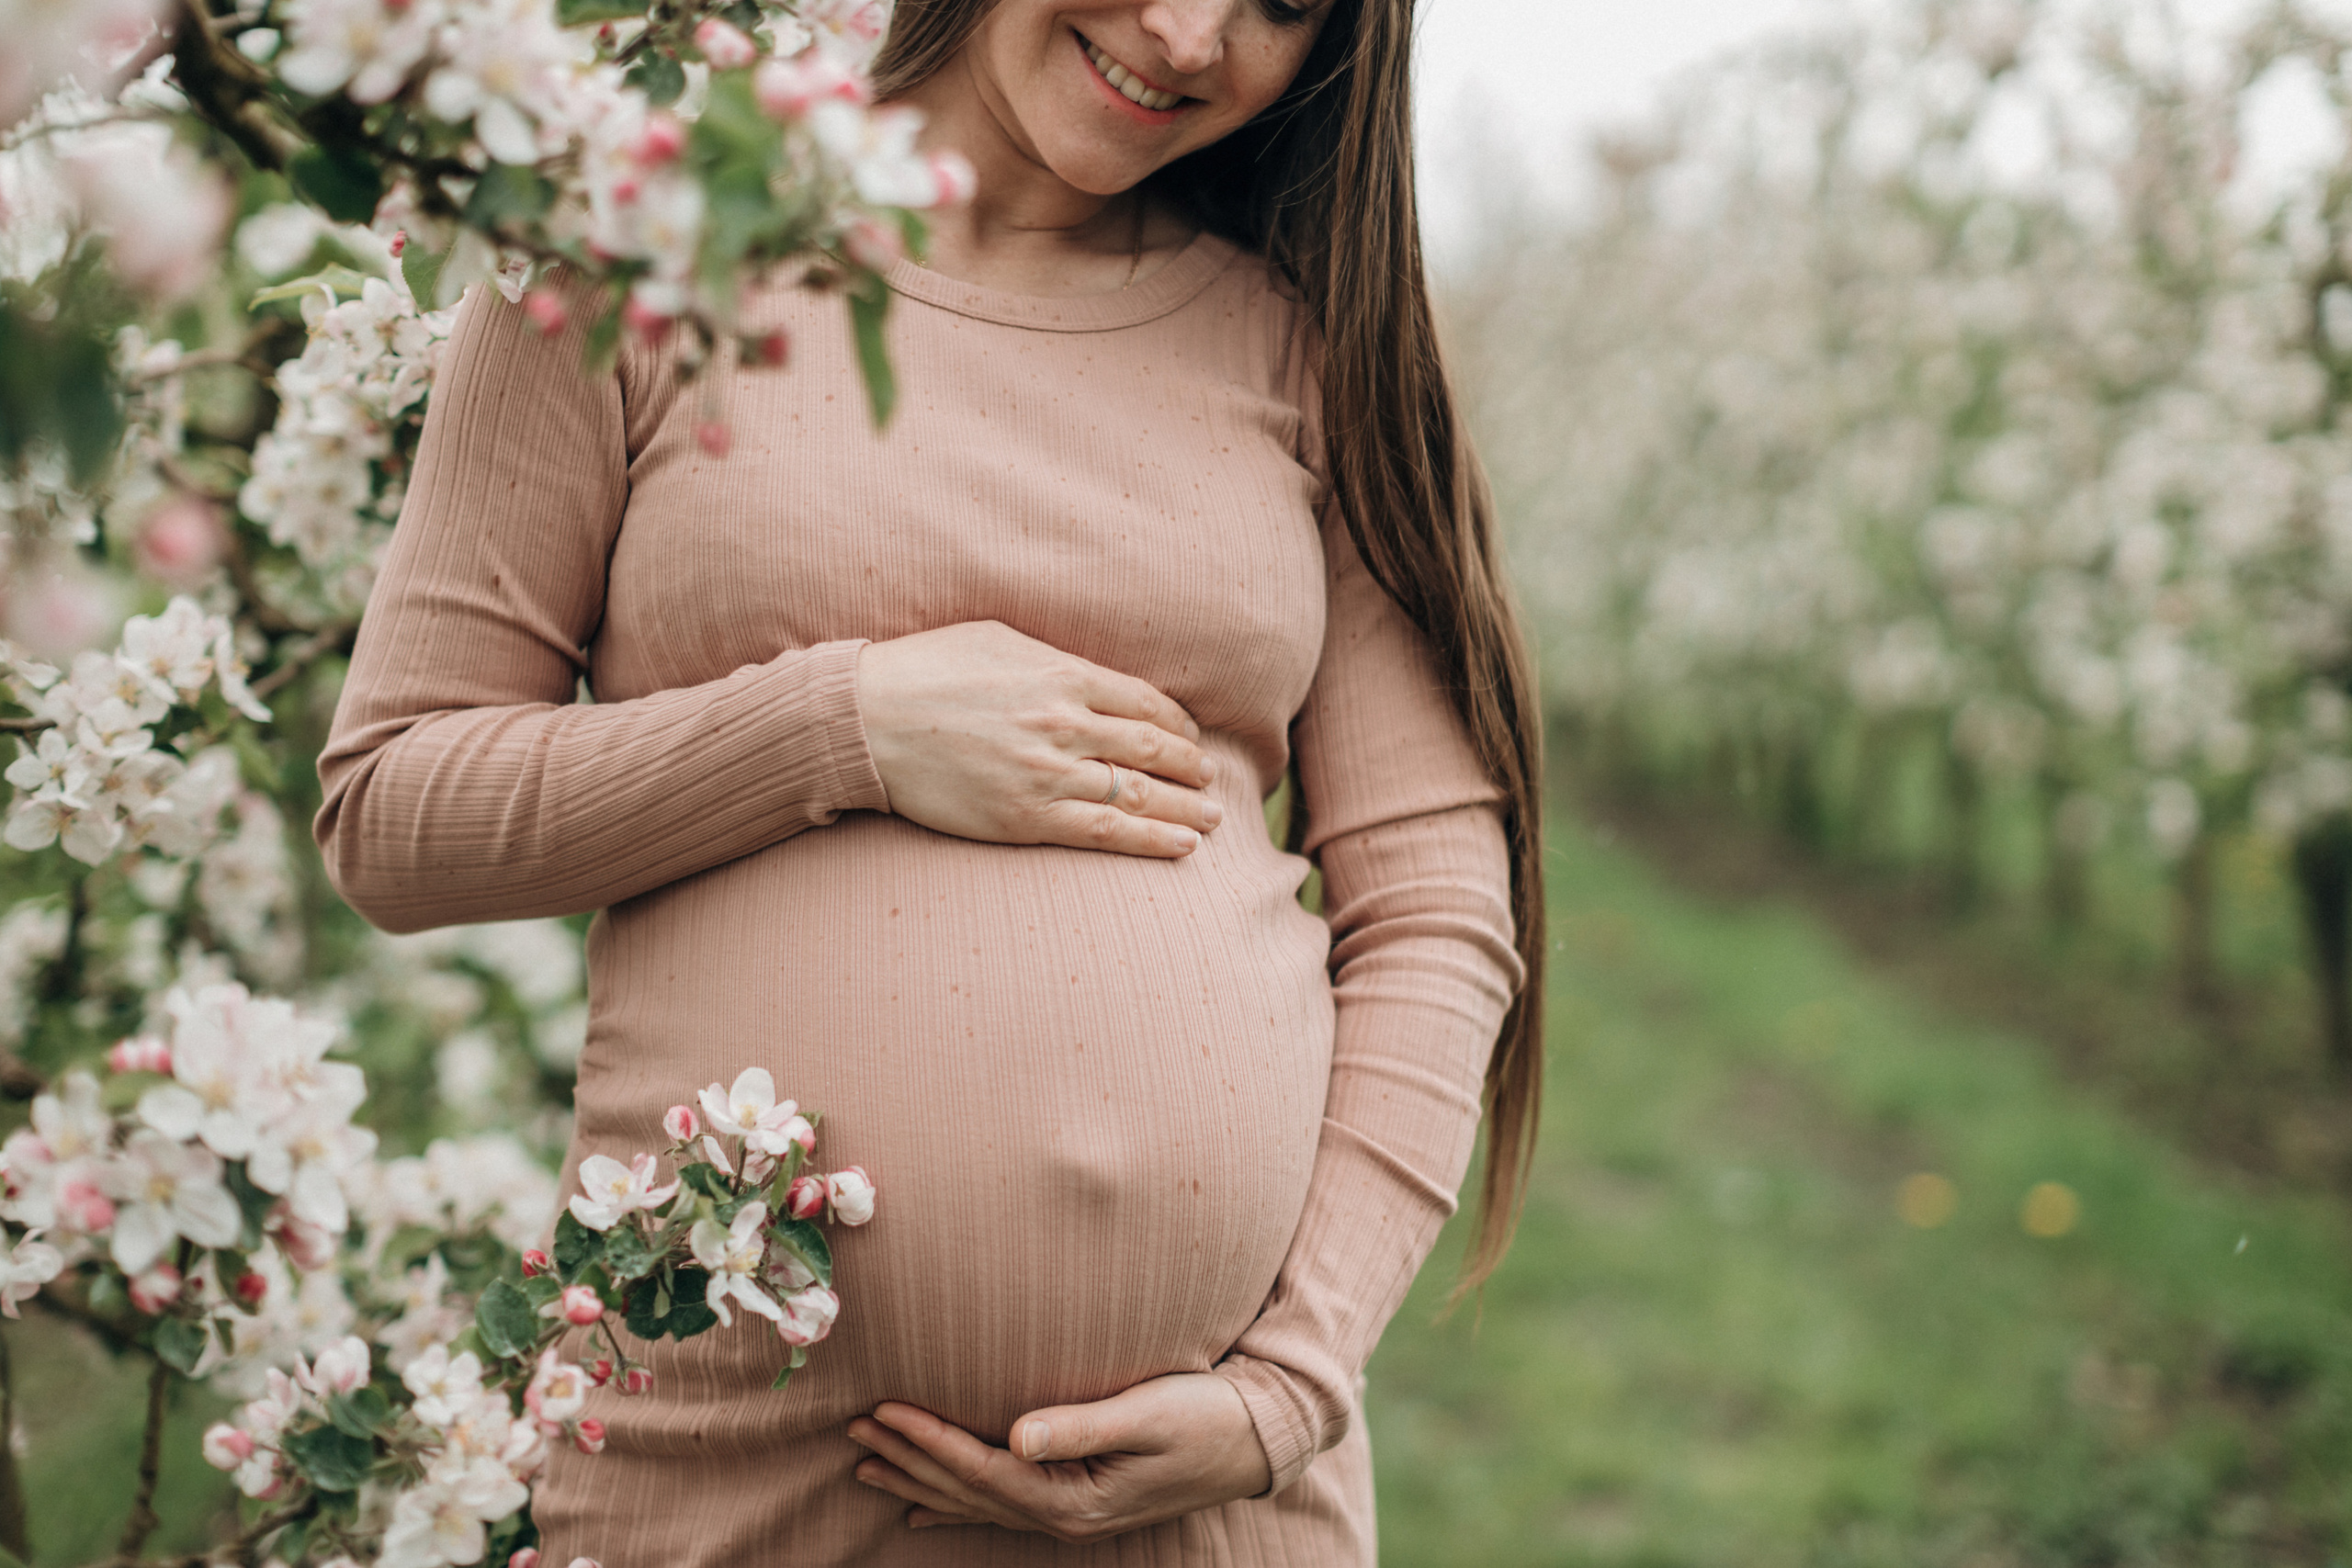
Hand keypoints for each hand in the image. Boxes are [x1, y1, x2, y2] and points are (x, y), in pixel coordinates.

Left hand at [847, 1372, 1271, 1542]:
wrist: (1255, 1442)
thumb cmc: (1205, 1417)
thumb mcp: (1148, 1415)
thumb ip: (1081, 1426)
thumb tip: (1018, 1434)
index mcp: (1076, 1497)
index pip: (984, 1469)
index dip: (930, 1440)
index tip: (884, 1410)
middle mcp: (1064, 1516)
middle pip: (968, 1491)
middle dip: (909, 1459)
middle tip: (853, 1430)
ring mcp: (1069, 1516)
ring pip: (976, 1502)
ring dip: (920, 1481)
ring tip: (868, 1465)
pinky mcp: (1077, 1503)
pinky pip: (1000, 1510)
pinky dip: (956, 1508)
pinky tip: (923, 1512)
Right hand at [854, 620, 1221, 859]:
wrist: (866, 719)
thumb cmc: (926, 670)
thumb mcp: (998, 638)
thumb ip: (1056, 657)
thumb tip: (1096, 674)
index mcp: (1063, 673)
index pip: (1147, 702)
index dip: (1180, 724)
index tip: (1192, 738)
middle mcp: (1065, 723)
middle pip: (1153, 749)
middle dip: (1192, 769)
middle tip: (1213, 781)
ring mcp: (1048, 773)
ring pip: (1139, 795)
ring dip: (1186, 810)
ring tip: (1213, 820)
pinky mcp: (1026, 817)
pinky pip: (1105, 832)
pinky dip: (1151, 840)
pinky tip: (1182, 846)